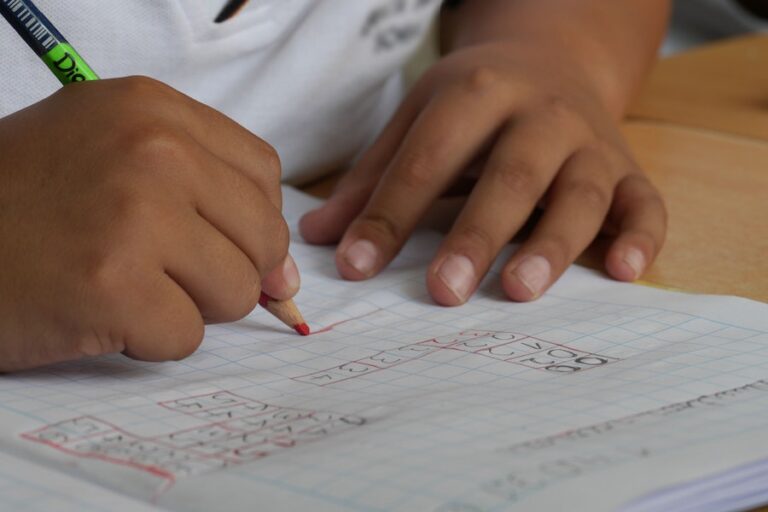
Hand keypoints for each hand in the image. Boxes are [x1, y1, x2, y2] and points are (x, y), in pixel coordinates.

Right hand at [0, 77, 295, 370]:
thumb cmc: (26, 203)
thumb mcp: (114, 158)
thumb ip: (209, 197)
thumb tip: (287, 276)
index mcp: (154, 110)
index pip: (263, 173)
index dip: (251, 221)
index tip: (223, 243)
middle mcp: (153, 151)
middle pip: (263, 236)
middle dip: (226, 270)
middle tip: (162, 270)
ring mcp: (135, 216)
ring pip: (236, 291)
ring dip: (188, 305)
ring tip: (126, 285)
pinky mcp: (113, 286)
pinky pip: (187, 336)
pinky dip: (149, 339)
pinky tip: (101, 311)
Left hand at [300, 41, 665, 304]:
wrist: (553, 59)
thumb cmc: (475, 103)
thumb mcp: (419, 120)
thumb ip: (373, 179)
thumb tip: (318, 238)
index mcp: (477, 93)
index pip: (427, 160)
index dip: (390, 214)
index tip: (356, 267)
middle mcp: (540, 114)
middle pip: (510, 176)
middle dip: (476, 234)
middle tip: (444, 291)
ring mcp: (590, 142)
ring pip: (580, 193)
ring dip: (553, 243)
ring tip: (519, 291)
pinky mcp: (628, 168)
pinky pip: (646, 203)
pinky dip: (642, 237)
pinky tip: (623, 273)